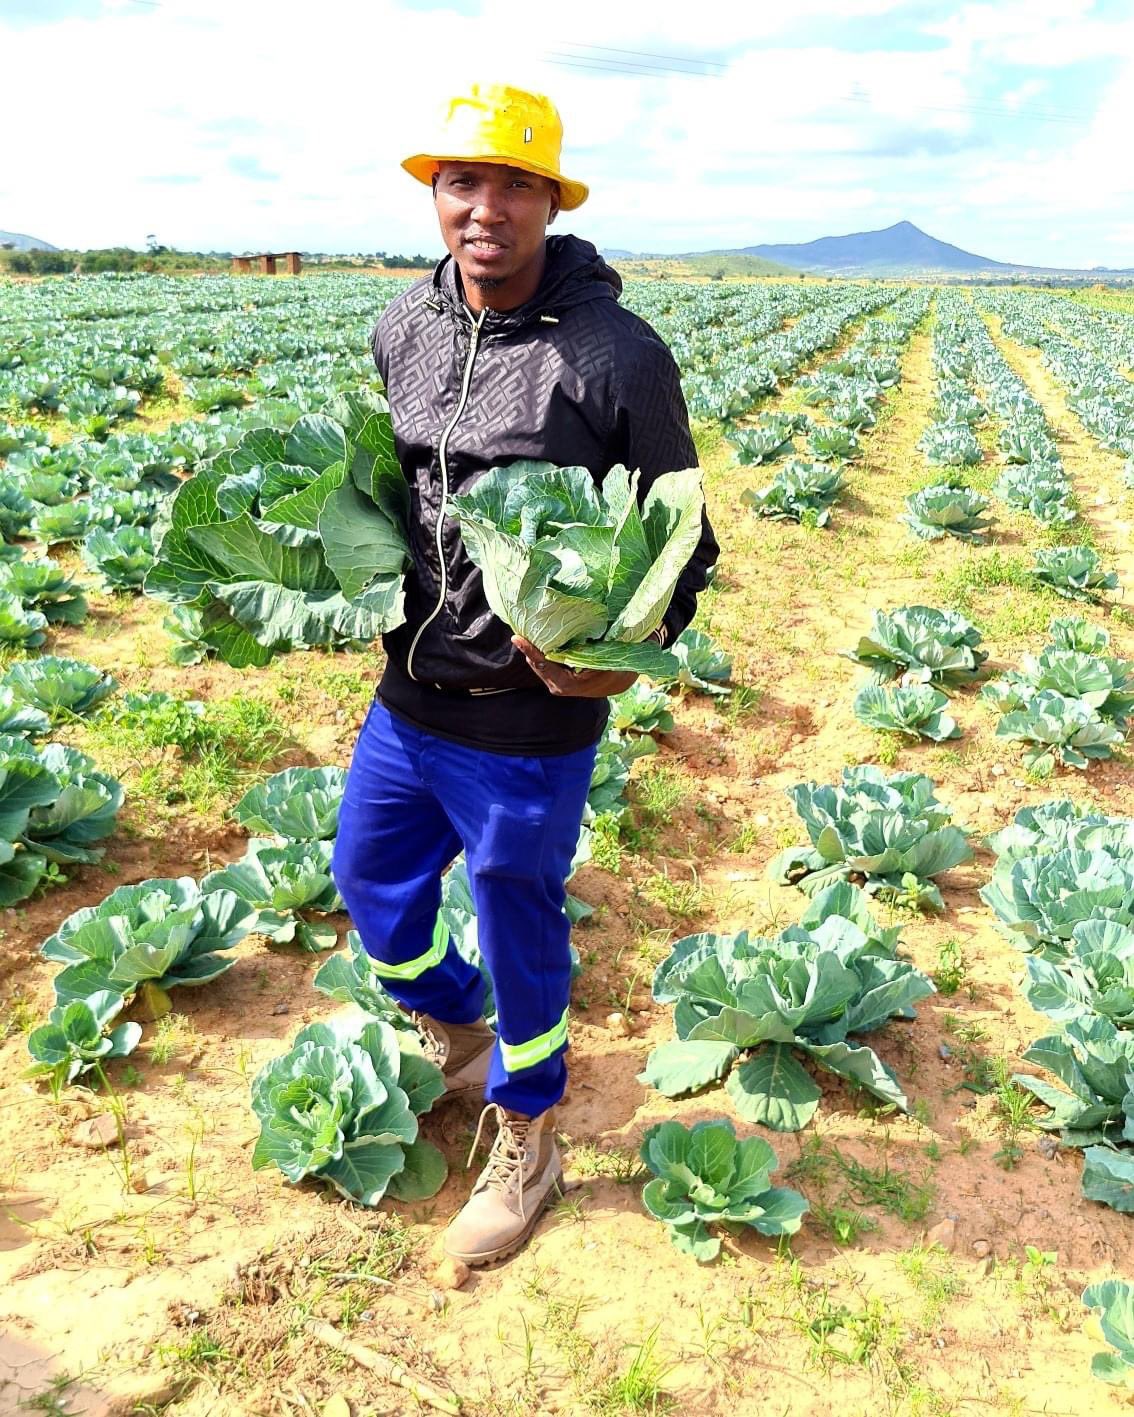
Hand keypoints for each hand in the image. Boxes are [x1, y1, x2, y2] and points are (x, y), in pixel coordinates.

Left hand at [512, 636, 638, 698]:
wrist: (618, 683)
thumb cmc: (614, 670)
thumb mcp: (607, 658)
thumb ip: (594, 649)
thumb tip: (587, 627)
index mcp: (567, 684)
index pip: (543, 665)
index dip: (530, 650)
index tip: (517, 638)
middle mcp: (558, 685)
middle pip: (536, 663)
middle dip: (529, 646)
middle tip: (520, 626)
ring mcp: (555, 682)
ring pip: (538, 662)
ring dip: (533, 647)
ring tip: (524, 628)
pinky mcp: (556, 677)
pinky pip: (543, 662)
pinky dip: (540, 649)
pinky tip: (536, 635)